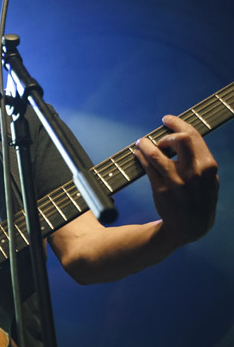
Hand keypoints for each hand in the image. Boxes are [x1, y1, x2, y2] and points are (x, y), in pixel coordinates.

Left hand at [134, 115, 218, 247]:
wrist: (190, 226)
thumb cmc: (200, 198)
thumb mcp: (210, 179)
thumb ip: (200, 159)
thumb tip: (182, 136)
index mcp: (208, 166)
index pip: (193, 136)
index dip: (178, 124)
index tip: (167, 119)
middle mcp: (194, 173)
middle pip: (179, 140)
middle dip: (165, 133)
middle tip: (158, 136)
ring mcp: (177, 182)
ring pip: (156, 153)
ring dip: (145, 144)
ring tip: (141, 142)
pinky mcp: (162, 190)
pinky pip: (147, 167)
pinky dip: (140, 156)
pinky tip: (137, 153)